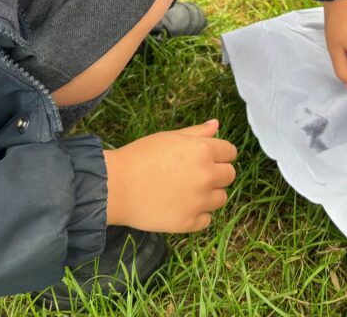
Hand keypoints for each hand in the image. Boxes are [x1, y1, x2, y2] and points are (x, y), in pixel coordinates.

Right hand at [104, 119, 236, 232]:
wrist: (115, 187)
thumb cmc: (140, 157)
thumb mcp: (170, 138)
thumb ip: (197, 132)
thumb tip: (216, 125)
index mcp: (203, 150)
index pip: (230, 152)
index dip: (220, 154)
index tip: (208, 158)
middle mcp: (206, 175)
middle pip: (230, 175)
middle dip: (217, 174)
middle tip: (194, 175)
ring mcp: (199, 200)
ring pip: (221, 198)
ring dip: (209, 195)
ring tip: (186, 192)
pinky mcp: (189, 222)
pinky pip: (207, 219)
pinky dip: (197, 215)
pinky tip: (180, 207)